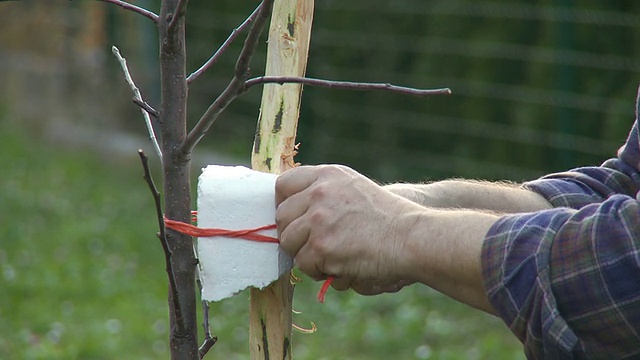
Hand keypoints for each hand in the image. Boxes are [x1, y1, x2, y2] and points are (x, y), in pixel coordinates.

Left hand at [275, 165, 416, 292]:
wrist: (409, 237)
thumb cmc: (386, 216)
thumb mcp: (353, 186)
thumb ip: (323, 190)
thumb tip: (290, 206)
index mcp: (326, 175)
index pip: (283, 185)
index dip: (284, 204)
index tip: (293, 218)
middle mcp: (319, 193)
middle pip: (281, 217)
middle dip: (294, 234)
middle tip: (313, 244)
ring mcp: (318, 220)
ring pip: (289, 243)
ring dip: (305, 254)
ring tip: (329, 256)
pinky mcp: (321, 247)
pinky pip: (304, 264)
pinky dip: (319, 271)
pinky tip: (340, 266)